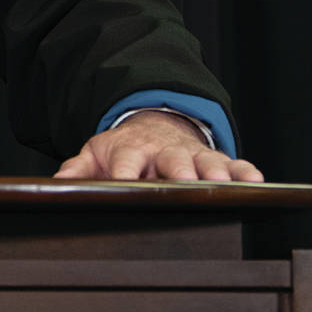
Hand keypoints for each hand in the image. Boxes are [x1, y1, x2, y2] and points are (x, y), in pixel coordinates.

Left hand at [53, 110, 264, 181]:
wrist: (152, 125)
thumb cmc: (123, 149)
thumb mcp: (95, 154)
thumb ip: (76, 169)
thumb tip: (55, 186)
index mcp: (131, 150)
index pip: (127, 161)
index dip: (127, 172)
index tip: (127, 183)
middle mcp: (163, 151)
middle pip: (171, 161)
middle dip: (177, 172)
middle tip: (184, 183)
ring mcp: (191, 154)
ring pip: (204, 162)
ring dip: (214, 174)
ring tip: (224, 185)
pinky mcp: (214, 158)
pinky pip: (234, 163)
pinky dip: (245, 171)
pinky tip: (256, 181)